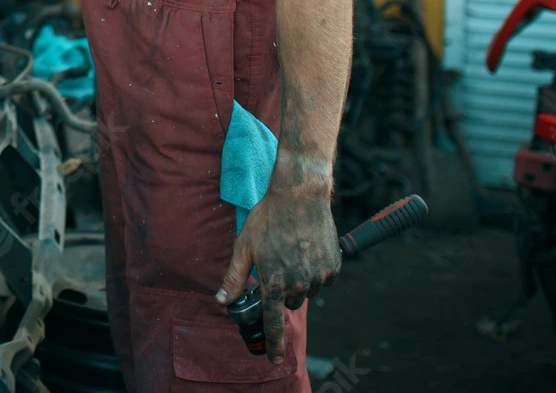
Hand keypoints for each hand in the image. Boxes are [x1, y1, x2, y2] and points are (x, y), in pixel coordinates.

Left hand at [215, 173, 340, 363]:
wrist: (299, 196)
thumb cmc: (267, 219)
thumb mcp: (244, 246)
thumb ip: (234, 278)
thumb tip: (222, 301)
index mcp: (274, 282)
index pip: (273, 322)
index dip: (274, 344)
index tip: (274, 360)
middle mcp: (298, 284)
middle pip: (288, 302)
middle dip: (282, 290)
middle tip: (276, 263)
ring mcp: (318, 277)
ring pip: (306, 291)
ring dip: (298, 279)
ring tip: (291, 250)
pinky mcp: (333, 268)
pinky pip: (322, 279)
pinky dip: (314, 270)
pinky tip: (306, 249)